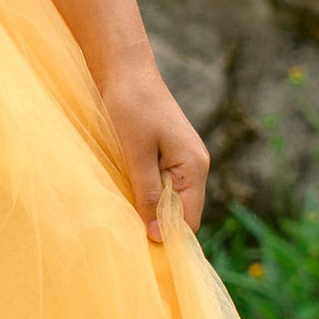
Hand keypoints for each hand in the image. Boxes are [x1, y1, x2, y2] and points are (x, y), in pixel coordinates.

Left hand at [100, 54, 210, 240]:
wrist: (125, 69)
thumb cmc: (130, 106)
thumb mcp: (136, 154)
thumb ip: (148, 194)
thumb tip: (158, 236)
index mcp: (194, 167)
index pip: (190, 220)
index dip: (169, 237)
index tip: (141, 249)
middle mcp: (195, 166)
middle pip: (181, 213)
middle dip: (157, 225)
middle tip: (126, 233)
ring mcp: (182, 160)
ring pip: (169, 200)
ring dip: (148, 208)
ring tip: (122, 214)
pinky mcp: (167, 155)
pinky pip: (161, 185)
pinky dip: (144, 193)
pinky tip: (124, 193)